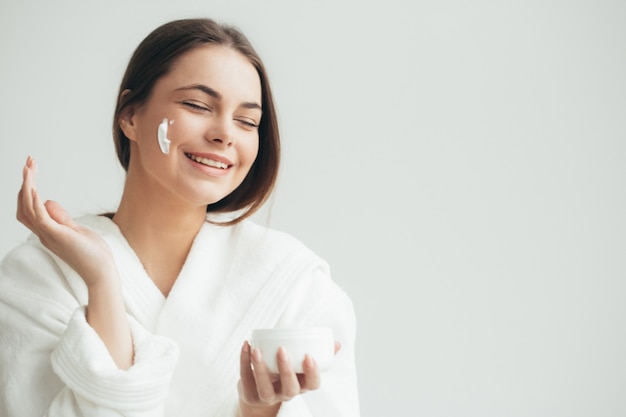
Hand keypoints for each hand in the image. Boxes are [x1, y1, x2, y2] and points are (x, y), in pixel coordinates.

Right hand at [17, 156, 117, 286]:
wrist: (102, 272)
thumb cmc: (92, 253)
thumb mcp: (76, 230)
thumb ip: (62, 217)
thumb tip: (48, 202)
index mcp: (47, 232)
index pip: (28, 210)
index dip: (27, 191)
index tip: (31, 170)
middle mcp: (43, 234)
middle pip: (23, 207)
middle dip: (24, 183)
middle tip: (29, 162)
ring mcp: (49, 235)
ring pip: (28, 209)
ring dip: (27, 186)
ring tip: (28, 167)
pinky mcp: (58, 236)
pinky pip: (40, 217)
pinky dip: (34, 201)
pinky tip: (33, 187)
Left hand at [237, 340, 340, 416]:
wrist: (258, 395)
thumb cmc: (284, 375)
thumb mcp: (300, 368)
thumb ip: (319, 355)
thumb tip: (335, 343)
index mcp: (301, 385)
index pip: (312, 384)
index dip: (311, 373)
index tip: (308, 356)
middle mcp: (285, 394)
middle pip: (289, 388)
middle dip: (286, 370)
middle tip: (282, 350)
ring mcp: (266, 396)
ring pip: (264, 387)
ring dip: (260, 368)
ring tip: (257, 349)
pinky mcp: (249, 394)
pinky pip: (245, 377)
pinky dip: (244, 361)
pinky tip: (246, 345)